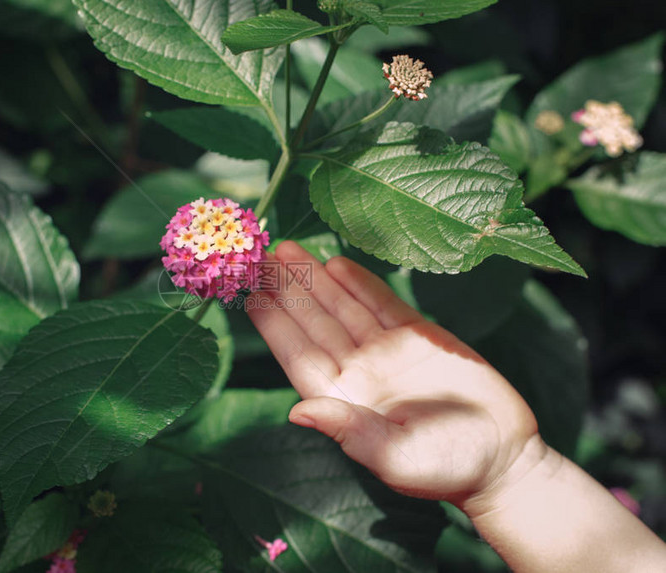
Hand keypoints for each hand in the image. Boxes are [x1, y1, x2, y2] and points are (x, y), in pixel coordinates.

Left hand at [247, 241, 542, 506]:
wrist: (503, 457)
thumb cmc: (447, 467)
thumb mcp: (395, 456)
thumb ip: (348, 430)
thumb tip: (295, 412)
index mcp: (343, 399)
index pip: (298, 354)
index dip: (273, 323)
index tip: (248, 293)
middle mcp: (358, 371)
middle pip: (314, 322)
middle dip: (286, 288)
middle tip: (258, 253)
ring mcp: (386, 352)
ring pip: (342, 307)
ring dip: (314, 279)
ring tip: (287, 249)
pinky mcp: (419, 338)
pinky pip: (381, 304)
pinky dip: (359, 284)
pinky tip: (336, 265)